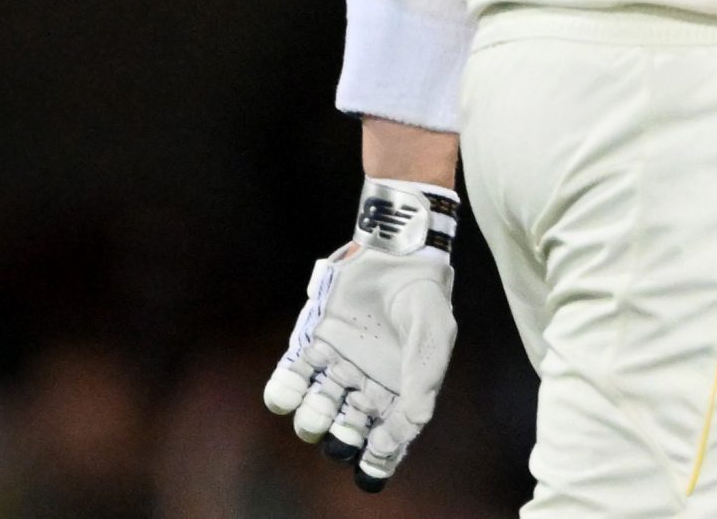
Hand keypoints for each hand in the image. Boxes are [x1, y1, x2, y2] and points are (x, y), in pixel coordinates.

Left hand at [263, 180, 459, 490]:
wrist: (397, 252)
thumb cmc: (423, 298)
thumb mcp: (433, 339)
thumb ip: (422, 384)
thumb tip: (405, 430)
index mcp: (398, 393)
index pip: (386, 440)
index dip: (377, 459)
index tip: (371, 464)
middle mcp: (364, 386)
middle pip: (346, 432)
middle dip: (342, 442)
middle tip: (346, 433)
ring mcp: (335, 367)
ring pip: (315, 412)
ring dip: (313, 420)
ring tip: (320, 410)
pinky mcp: (310, 344)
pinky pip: (289, 378)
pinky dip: (283, 392)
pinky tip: (287, 393)